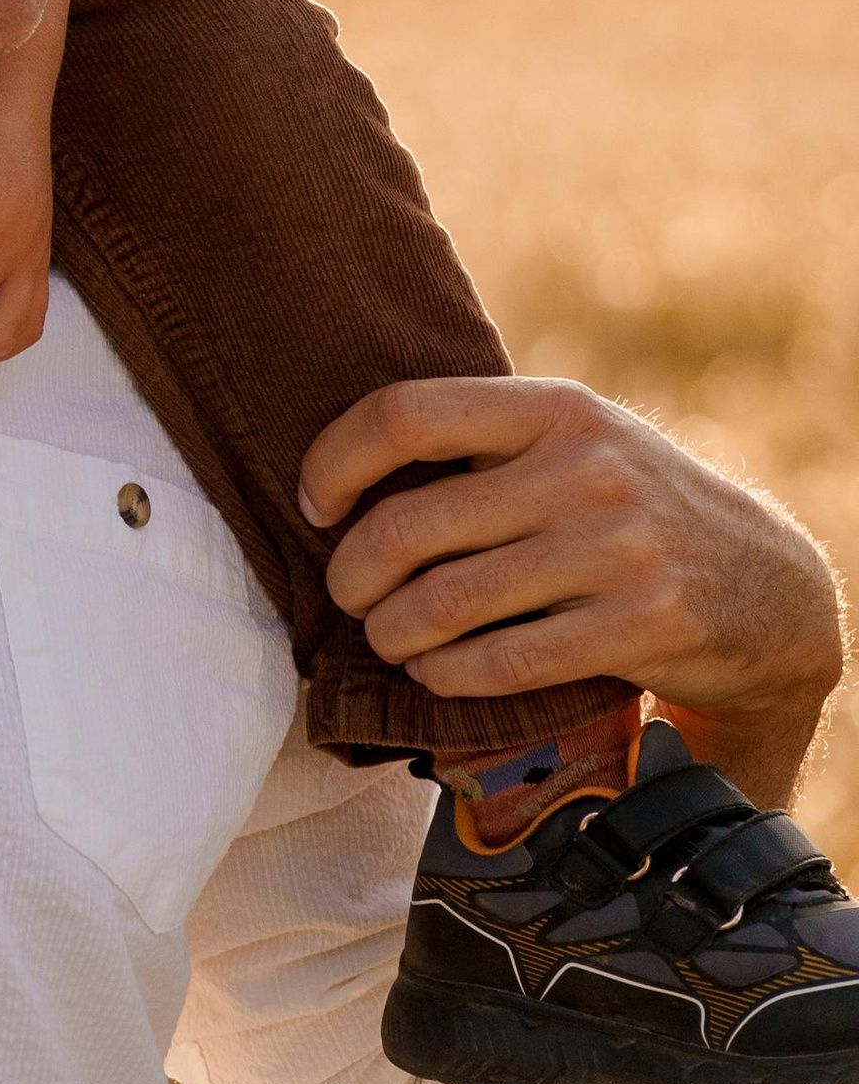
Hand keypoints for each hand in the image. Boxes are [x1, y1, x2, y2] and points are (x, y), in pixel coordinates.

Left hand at [302, 374, 846, 807]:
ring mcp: (613, 548)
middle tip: (344, 592)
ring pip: (449, 601)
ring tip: (385, 637)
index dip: (338, 459)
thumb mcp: (575, 440)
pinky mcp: (637, 626)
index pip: (408, 413)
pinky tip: (435, 675)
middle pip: (412, 523)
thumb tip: (349, 461)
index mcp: (552, 408)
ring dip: (394, 632)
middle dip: (354, 570)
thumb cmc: (633, 505)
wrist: (769, 584)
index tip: (314, 502)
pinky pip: (506, 661)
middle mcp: (581, 469)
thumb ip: (488, 440)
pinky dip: (450, 675)